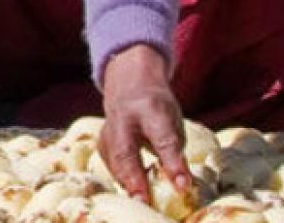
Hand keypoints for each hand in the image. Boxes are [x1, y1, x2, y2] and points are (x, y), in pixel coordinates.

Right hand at [99, 43, 190, 202]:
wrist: (129, 81)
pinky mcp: (101, 138)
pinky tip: (130, 186)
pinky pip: (108, 160)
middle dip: (135, 178)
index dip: (172, 164)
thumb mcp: (174, 123)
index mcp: (151, 110)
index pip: (163, 139)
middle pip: (127, 152)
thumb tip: (180, 185)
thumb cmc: (157, 107)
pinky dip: (119, 176)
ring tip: (140, 200)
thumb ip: (175, 152)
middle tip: (145, 202)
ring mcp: (108, 127)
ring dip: (125, 181)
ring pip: (113, 158)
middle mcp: (124, 117)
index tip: (182, 186)